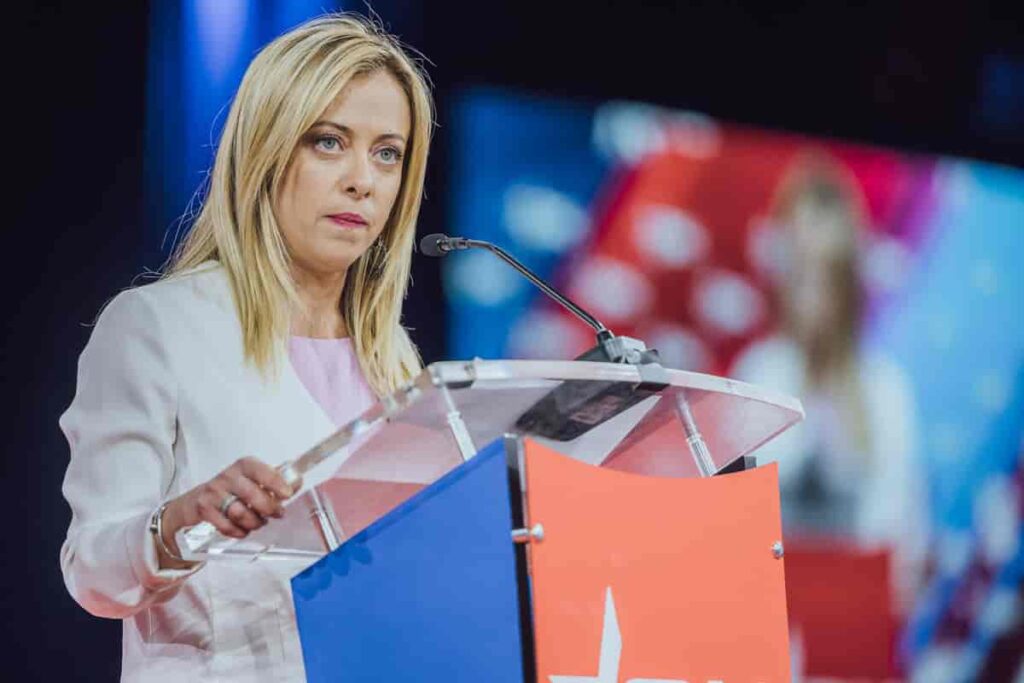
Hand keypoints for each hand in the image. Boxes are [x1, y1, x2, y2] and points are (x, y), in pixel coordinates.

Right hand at [157, 457, 300, 568]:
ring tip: (259, 522)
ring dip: (254, 522)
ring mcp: (214, 492)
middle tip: (277, 514)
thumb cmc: (232, 488)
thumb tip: (297, 481)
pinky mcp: (204, 509)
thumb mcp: (254, 479)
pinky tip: (244, 530)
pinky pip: (227, 526)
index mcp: (244, 465)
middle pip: (252, 495)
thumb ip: (275, 480)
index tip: (287, 494)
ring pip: (240, 513)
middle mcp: (228, 476)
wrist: (197, 500)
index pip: (261, 470)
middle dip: (269, 509)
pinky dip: (239, 532)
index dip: (276, 483)